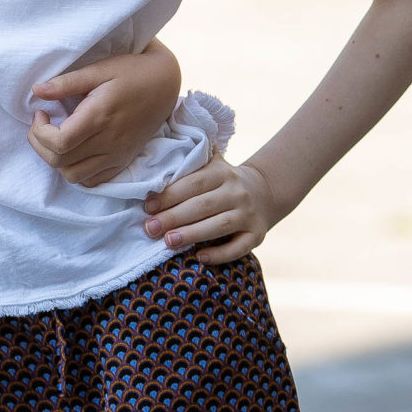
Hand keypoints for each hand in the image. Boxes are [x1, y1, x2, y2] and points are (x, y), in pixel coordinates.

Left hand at [27, 42, 182, 188]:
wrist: (164, 84)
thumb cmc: (131, 72)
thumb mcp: (99, 69)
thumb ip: (67, 82)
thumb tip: (37, 90)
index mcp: (100, 116)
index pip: (59, 143)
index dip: (39, 132)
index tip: (41, 113)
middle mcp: (109, 142)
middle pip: (60, 162)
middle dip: (40, 145)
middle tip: (42, 125)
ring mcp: (117, 155)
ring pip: (73, 176)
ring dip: (56, 161)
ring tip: (56, 139)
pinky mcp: (122, 162)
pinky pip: (92, 181)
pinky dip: (76, 171)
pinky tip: (74, 151)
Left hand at [142, 156, 274, 264]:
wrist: (264, 192)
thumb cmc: (223, 181)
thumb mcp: (212, 164)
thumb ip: (191, 160)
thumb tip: (156, 153)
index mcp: (223, 172)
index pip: (194, 183)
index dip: (170, 195)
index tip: (148, 207)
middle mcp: (237, 193)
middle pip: (203, 205)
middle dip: (174, 217)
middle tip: (150, 228)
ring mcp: (248, 215)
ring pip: (219, 226)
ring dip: (192, 234)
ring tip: (169, 242)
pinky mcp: (256, 234)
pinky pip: (239, 247)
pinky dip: (220, 254)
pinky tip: (200, 257)